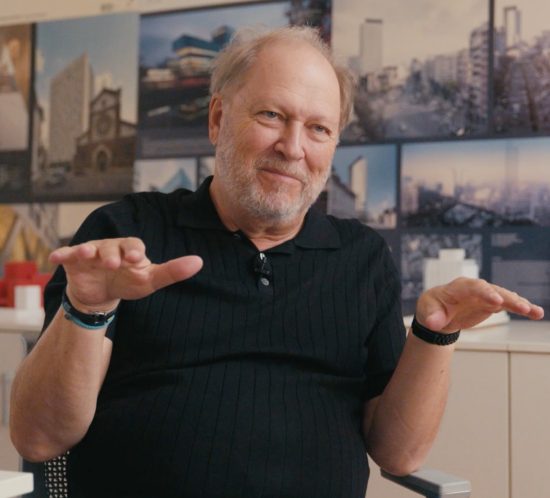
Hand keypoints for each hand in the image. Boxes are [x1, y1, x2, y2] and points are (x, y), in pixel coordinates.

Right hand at [49, 237, 202, 310]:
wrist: (102, 294)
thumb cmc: (129, 283)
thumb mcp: (151, 280)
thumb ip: (173, 271)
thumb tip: (199, 262)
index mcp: (130, 248)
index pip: (133, 244)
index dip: (134, 250)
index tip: (137, 258)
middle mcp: (110, 247)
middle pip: (111, 245)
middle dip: (112, 252)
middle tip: (114, 263)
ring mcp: (90, 253)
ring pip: (89, 248)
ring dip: (87, 250)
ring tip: (87, 255)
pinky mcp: (73, 262)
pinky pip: (66, 255)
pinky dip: (62, 254)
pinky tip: (55, 258)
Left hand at [415, 277, 543, 332]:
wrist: (438, 312)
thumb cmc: (432, 308)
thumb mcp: (427, 312)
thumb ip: (432, 317)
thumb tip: (434, 323)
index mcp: (457, 288)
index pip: (473, 287)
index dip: (485, 293)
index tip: (496, 301)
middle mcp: (474, 289)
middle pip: (493, 290)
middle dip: (507, 298)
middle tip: (521, 307)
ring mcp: (484, 295)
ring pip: (504, 297)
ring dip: (519, 304)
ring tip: (535, 312)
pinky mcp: (491, 303)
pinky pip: (508, 305)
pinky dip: (521, 308)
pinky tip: (536, 313)